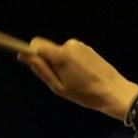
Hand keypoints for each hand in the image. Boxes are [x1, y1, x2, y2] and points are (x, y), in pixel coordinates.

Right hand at [18, 37, 137, 120]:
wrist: (113, 92)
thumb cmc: (85, 94)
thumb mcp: (58, 87)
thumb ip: (41, 70)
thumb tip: (24, 55)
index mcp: (60, 54)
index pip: (36, 44)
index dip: (32, 53)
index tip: (34, 65)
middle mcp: (69, 44)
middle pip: (48, 49)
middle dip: (50, 63)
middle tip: (62, 81)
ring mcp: (80, 45)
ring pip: (60, 52)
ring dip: (62, 64)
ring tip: (75, 81)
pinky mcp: (87, 48)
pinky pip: (71, 53)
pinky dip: (72, 63)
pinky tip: (83, 76)